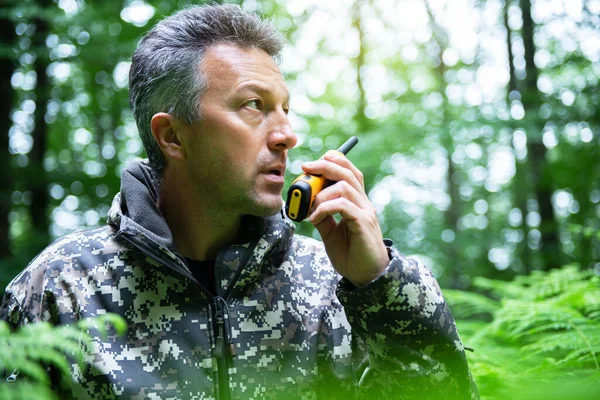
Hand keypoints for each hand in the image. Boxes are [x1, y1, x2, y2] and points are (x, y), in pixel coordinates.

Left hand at [302, 150, 388, 285]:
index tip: (312, 163)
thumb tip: (307, 204)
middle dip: (324, 166)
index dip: (333, 162)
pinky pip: (343, 205)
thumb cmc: (350, 254)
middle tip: (306, 167)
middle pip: (347, 172)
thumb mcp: (330, 232)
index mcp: (357, 202)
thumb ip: (322, 217)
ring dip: (321, 193)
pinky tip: (314, 218)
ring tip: (310, 207)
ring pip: (344, 186)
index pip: (349, 172)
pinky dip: (324, 207)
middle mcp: (363, 203)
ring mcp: (365, 212)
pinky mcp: (363, 223)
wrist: (365, 276)